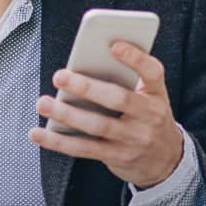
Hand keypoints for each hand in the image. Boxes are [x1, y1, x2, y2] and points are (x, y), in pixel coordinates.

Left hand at [29, 40, 182, 187]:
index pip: (152, 72)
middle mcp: (149, 116)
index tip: (113, 45)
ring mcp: (134, 140)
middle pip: (117, 99)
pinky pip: (84, 149)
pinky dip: (58, 141)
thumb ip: (126, 80)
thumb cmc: (148, 117)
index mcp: (156, 94)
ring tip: (43, 103)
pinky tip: (38, 133)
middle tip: (59, 76)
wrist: (167, 160)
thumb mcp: (149, 97)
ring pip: (97, 125)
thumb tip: (84, 65)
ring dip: (67, 115)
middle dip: (86, 87)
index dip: (136, 58)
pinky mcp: (117, 157)